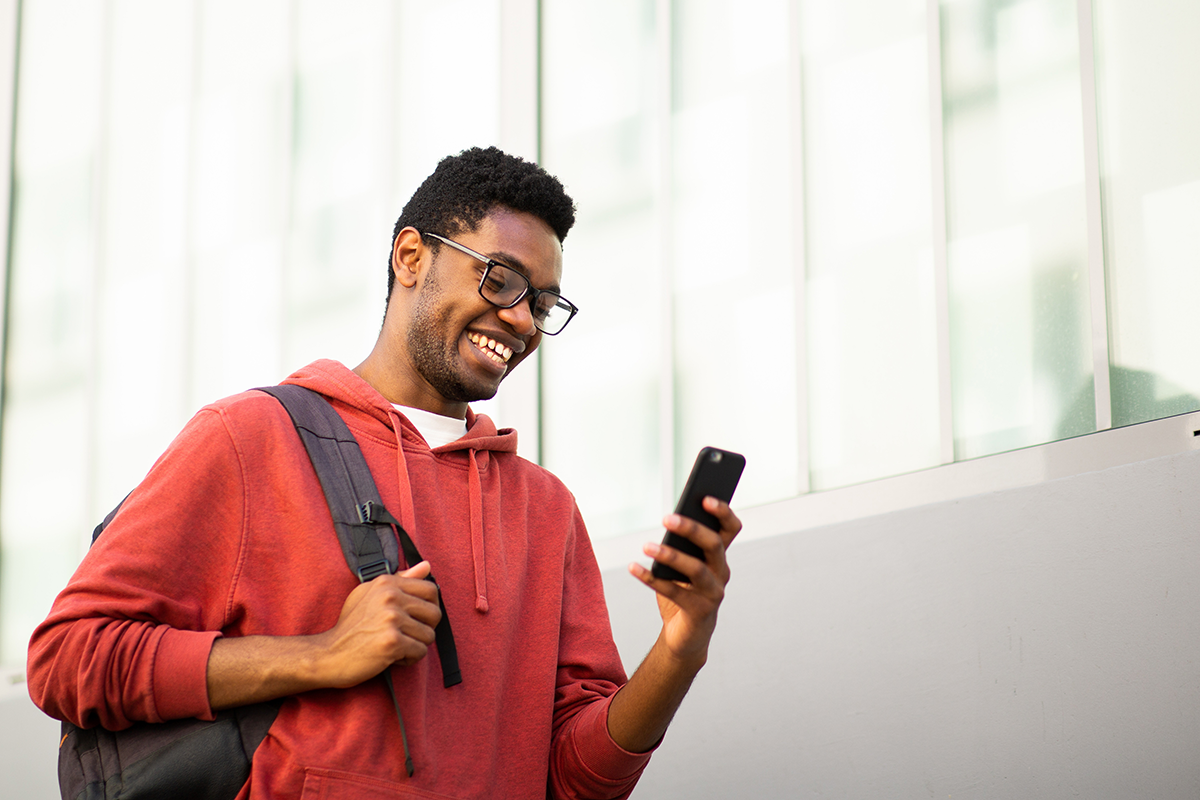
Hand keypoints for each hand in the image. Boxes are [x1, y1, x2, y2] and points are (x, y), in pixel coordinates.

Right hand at [313, 561, 442, 687]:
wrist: (328, 654)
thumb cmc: (351, 626)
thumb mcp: (370, 594)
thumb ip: (401, 579)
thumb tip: (427, 566)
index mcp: (387, 583)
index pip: (431, 589)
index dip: (429, 607)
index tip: (417, 618)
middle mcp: (390, 597)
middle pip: (435, 614)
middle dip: (424, 629)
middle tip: (406, 635)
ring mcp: (391, 619)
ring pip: (429, 635)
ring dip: (415, 646)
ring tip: (395, 646)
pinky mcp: (392, 641)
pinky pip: (420, 651)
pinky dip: (409, 659)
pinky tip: (392, 657)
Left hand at [629, 497, 741, 666]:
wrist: (687, 636)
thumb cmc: (684, 593)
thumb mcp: (684, 566)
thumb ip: (682, 546)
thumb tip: (669, 522)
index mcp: (719, 557)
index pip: (731, 528)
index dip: (723, 512)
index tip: (705, 498)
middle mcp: (721, 573)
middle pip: (714, 545)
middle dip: (691, 529)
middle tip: (667, 518)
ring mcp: (713, 593)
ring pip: (696, 569)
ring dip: (670, 555)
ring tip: (646, 546)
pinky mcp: (699, 612)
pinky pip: (674, 592)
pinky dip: (651, 579)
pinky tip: (633, 568)